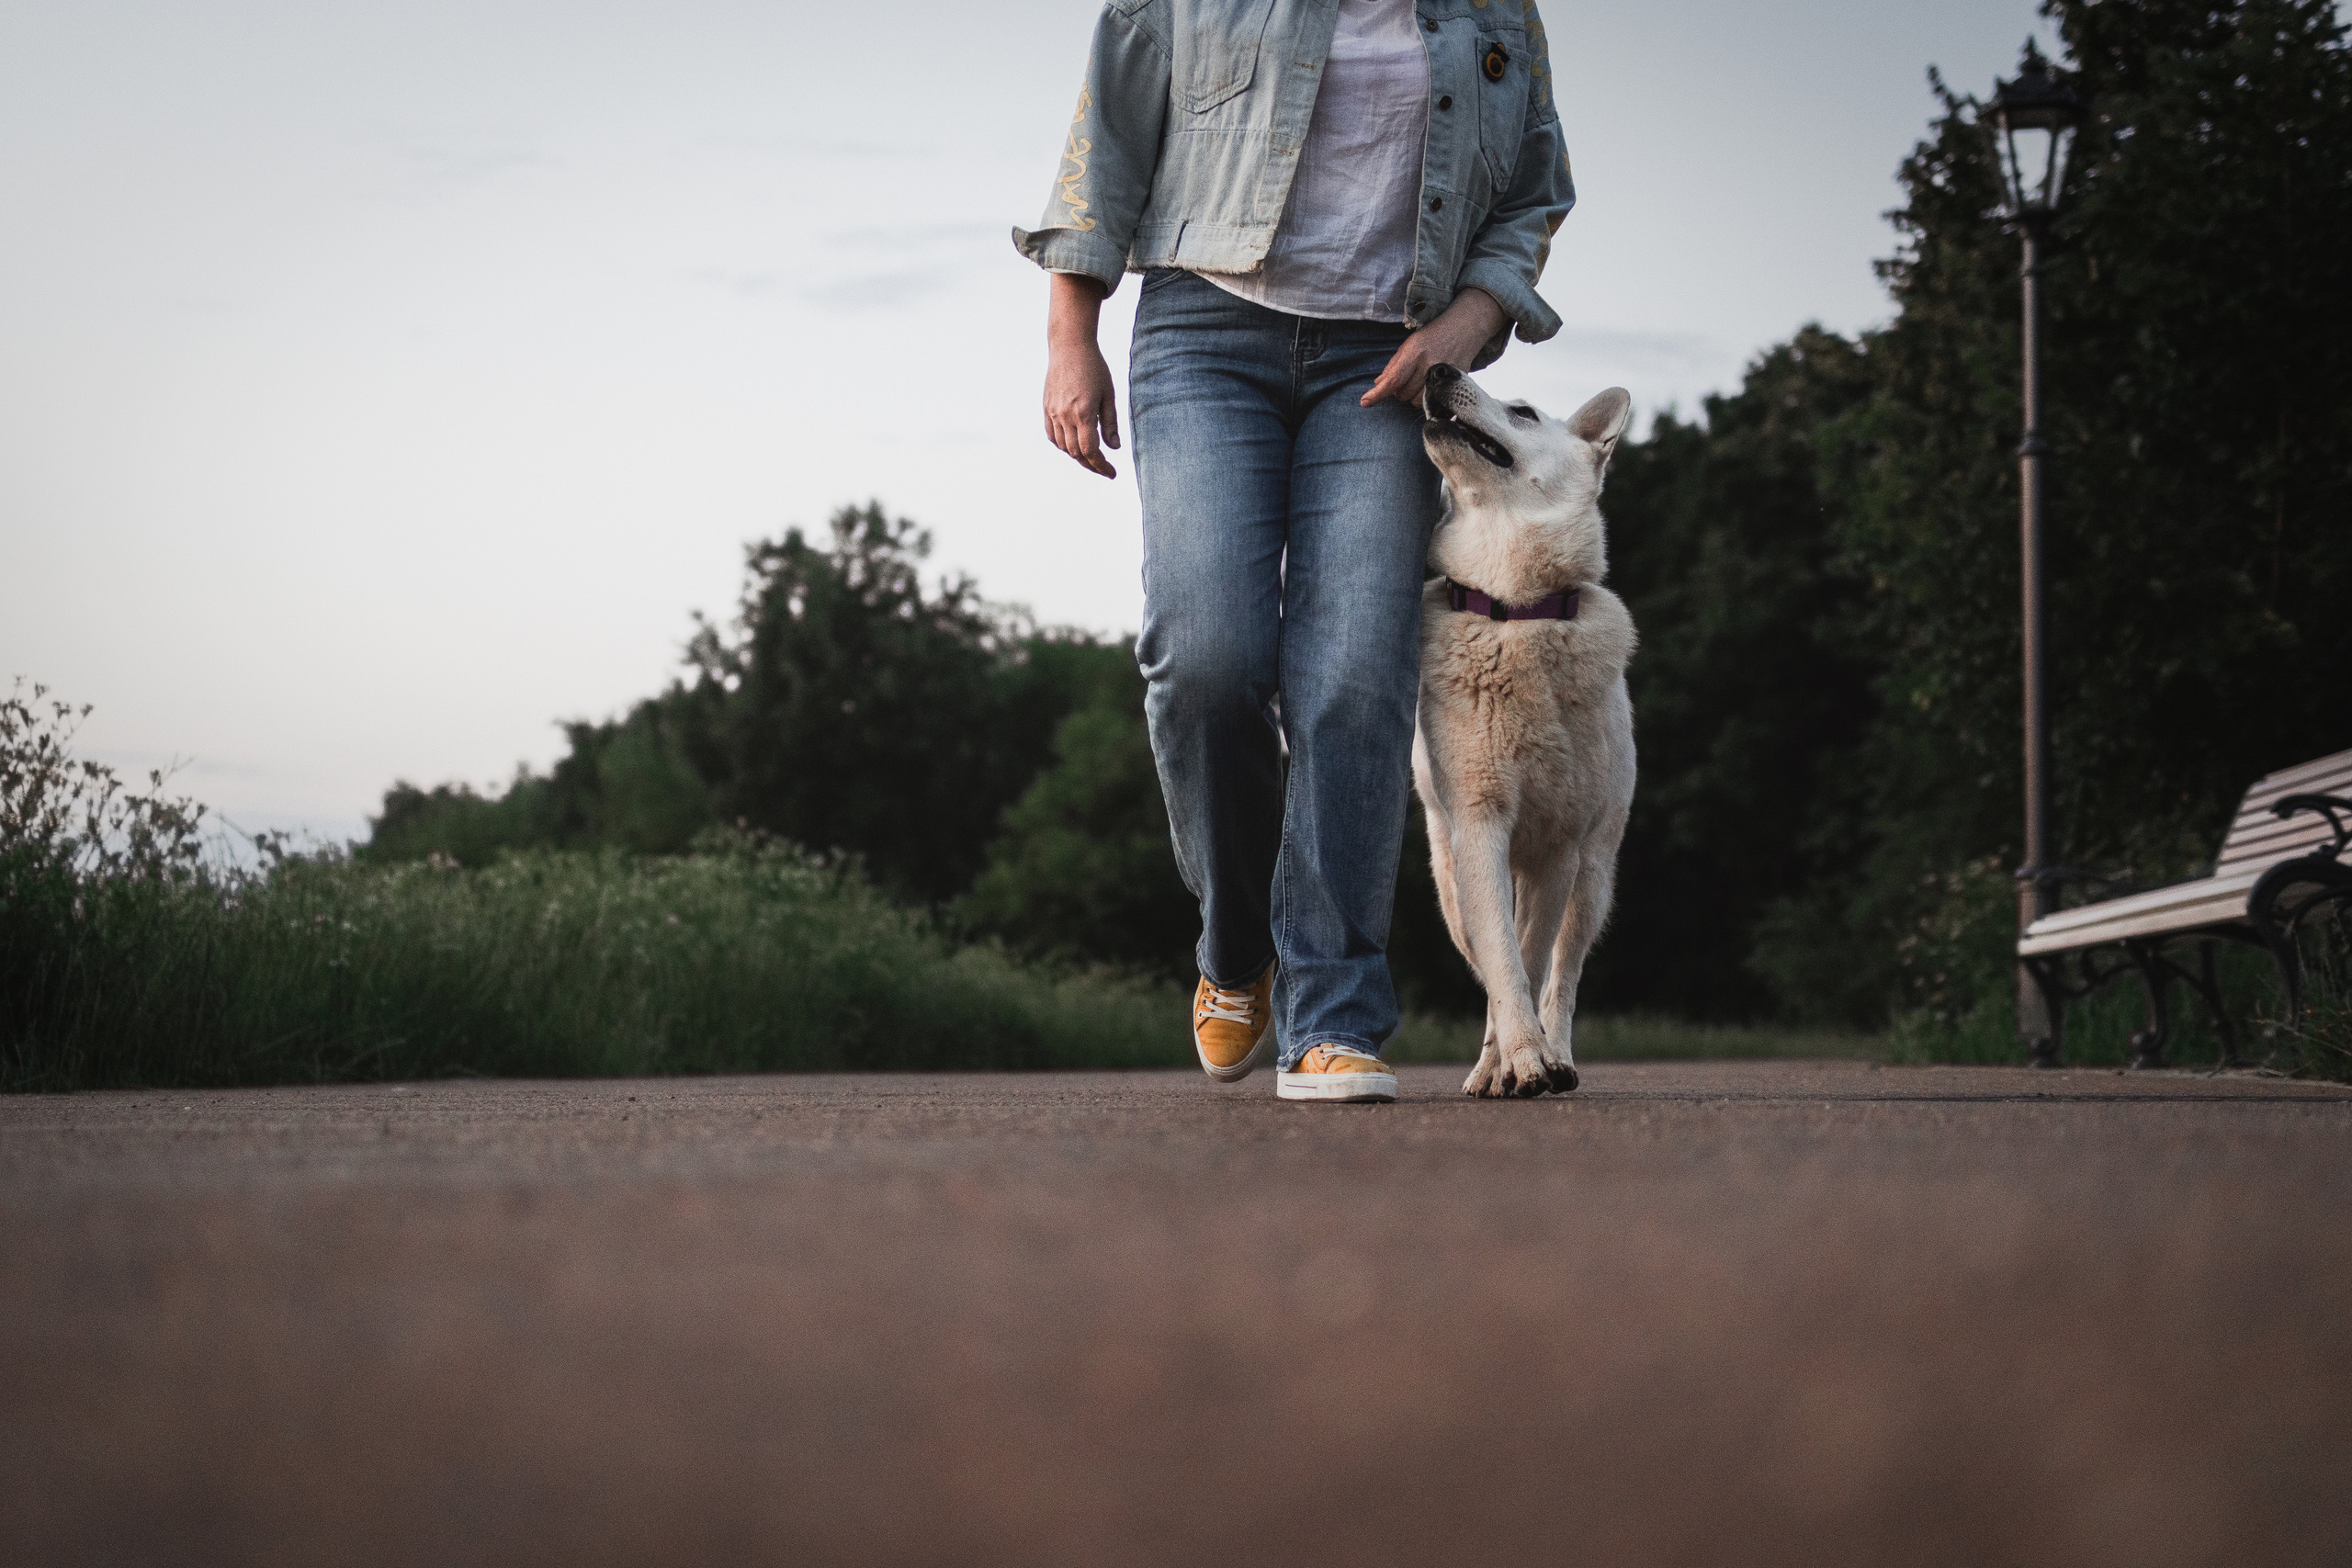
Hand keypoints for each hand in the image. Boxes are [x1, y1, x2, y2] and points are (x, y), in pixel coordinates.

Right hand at [1044, 272, 1120, 478]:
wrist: (1069, 346)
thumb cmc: (1094, 367)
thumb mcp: (1108, 395)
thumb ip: (1110, 423)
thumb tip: (1114, 448)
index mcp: (1084, 413)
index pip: (1091, 451)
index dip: (1101, 466)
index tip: (1112, 473)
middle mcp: (1065, 416)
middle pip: (1076, 453)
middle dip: (1092, 465)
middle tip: (1104, 468)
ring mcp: (1052, 412)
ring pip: (1063, 447)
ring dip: (1078, 456)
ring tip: (1092, 457)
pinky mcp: (1046, 408)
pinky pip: (1053, 436)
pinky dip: (1063, 445)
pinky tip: (1074, 444)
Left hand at [1360, 287, 1508, 407]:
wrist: (1465, 328)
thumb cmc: (1434, 336)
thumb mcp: (1410, 345)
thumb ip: (1394, 365)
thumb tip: (1378, 384)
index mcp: (1415, 353)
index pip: (1393, 379)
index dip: (1378, 393)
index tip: (1365, 401)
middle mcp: (1429, 365)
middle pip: (1403, 394)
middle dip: (1399, 390)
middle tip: (1407, 377)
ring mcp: (1443, 376)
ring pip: (1416, 402)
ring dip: (1413, 395)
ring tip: (1420, 379)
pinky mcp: (1454, 384)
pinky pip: (1433, 403)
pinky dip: (1426, 399)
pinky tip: (1430, 386)